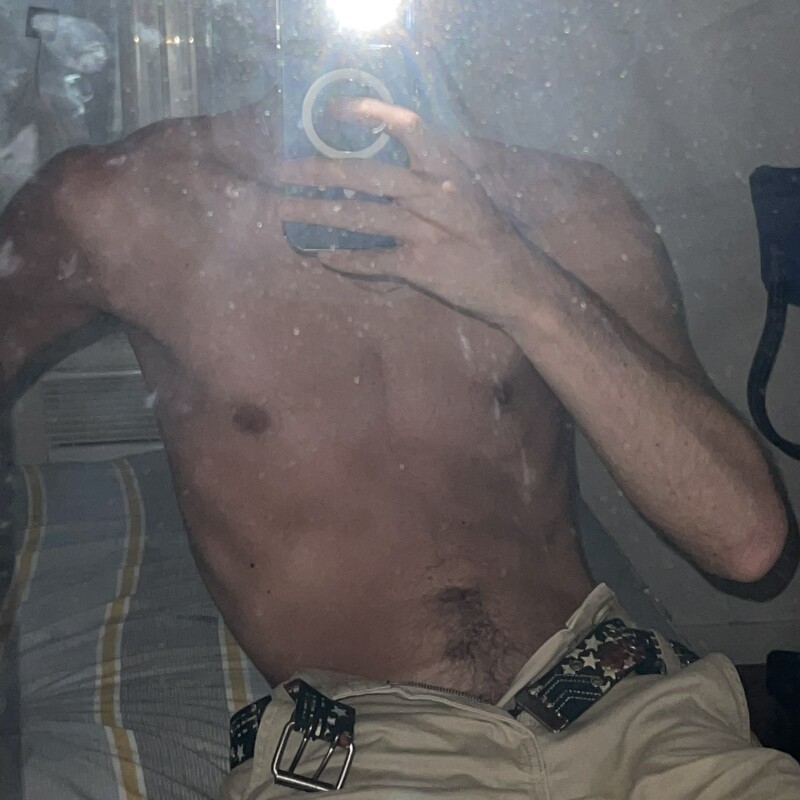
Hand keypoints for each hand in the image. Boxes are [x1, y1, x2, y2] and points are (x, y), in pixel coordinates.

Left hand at [277, 98, 536, 325]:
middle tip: (280, 171)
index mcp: (448, 170)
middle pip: (366, 173)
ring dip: (316, 213)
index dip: (368, 113)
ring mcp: (427, 231)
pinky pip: (373, 261)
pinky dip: (346, 260)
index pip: (407, 126)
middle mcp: (436, 194)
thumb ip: (427, 180)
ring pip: (360, 216)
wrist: (518, 285)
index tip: (332, 110)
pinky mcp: (422, 267)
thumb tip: (375, 170)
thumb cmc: (488, 237)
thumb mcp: (466, 196)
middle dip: (316, 169)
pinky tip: (323, 257)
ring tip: (284, 211)